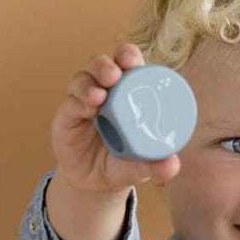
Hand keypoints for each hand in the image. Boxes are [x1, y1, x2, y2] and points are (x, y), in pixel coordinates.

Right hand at [51, 43, 180, 193]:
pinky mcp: (66, 116)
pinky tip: (88, 109)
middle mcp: (104, 92)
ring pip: (82, 79)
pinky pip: (70, 104)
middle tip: (114, 75)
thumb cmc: (121, 165)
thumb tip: (173, 165)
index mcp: (127, 94)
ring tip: (99, 96)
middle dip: (107, 64)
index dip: (129, 56)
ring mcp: (82, 102)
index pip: (127, 65)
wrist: (93, 184)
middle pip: (102, 65)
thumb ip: (156, 166)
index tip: (134, 61)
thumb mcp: (140, 167)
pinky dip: (78, 102)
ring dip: (89, 82)